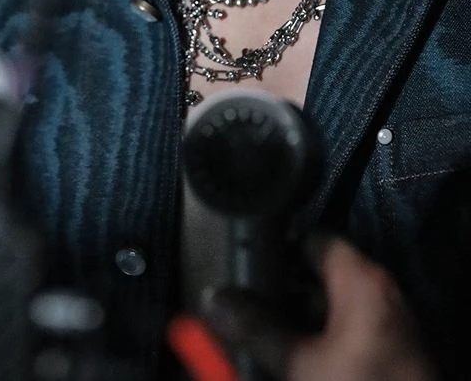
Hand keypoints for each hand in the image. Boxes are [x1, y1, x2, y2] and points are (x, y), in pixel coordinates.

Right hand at [202, 237, 437, 380]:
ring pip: (328, 306)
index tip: (245, 263)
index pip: (313, 237)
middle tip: (245, 307)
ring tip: (261, 337)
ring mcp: (386, 324)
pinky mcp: (387, 351)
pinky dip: (318, 339)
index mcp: (362, 280)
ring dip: (296, 319)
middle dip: (280, 290)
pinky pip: (344, 331)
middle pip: (317, 273)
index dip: (277, 245)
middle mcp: (379, 292)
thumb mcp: (299, 365)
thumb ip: (256, 329)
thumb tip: (215, 298)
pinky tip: (294, 360)